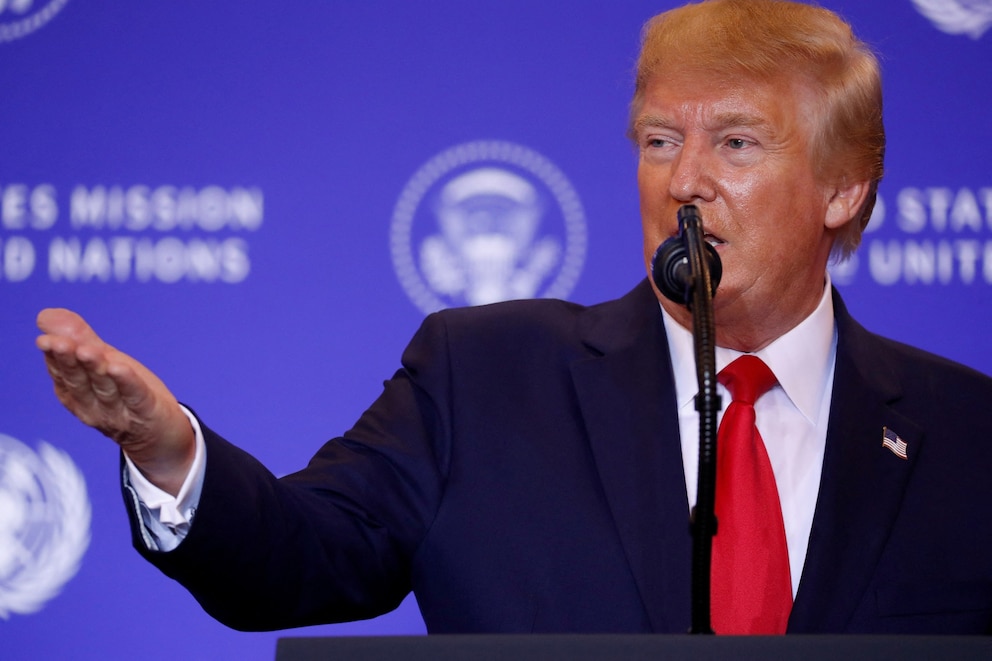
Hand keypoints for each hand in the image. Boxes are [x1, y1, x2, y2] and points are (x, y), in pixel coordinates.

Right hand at [36, 308, 194, 495]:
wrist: (159, 437)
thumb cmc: (127, 395)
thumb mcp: (102, 364)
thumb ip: (78, 339)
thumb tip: (45, 315)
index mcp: (78, 393)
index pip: (62, 373)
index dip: (54, 356)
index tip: (46, 340)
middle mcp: (93, 406)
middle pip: (79, 381)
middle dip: (68, 361)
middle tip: (59, 343)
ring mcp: (119, 412)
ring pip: (105, 388)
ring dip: (95, 369)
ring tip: (87, 350)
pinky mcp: (146, 413)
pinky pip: (135, 396)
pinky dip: (127, 382)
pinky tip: (120, 367)